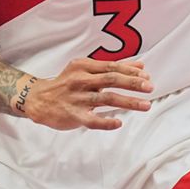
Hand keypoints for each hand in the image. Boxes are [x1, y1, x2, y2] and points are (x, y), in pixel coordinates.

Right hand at [23, 58, 152, 130]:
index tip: (147, 76)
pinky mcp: (73, 115)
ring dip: (128, 102)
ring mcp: (77, 98)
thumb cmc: (66, 84)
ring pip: (106, 99)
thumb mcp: (85, 70)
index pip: (111, 67)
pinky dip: (106, 122)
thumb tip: (140, 66)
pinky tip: (119, 122)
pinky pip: (93, 120)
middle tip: (150, 88)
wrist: (39, 99)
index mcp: (83, 66)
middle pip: (111, 80)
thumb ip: (111, 68)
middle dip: (132, 83)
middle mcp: (80, 81)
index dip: (130, 71)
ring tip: (146, 105)